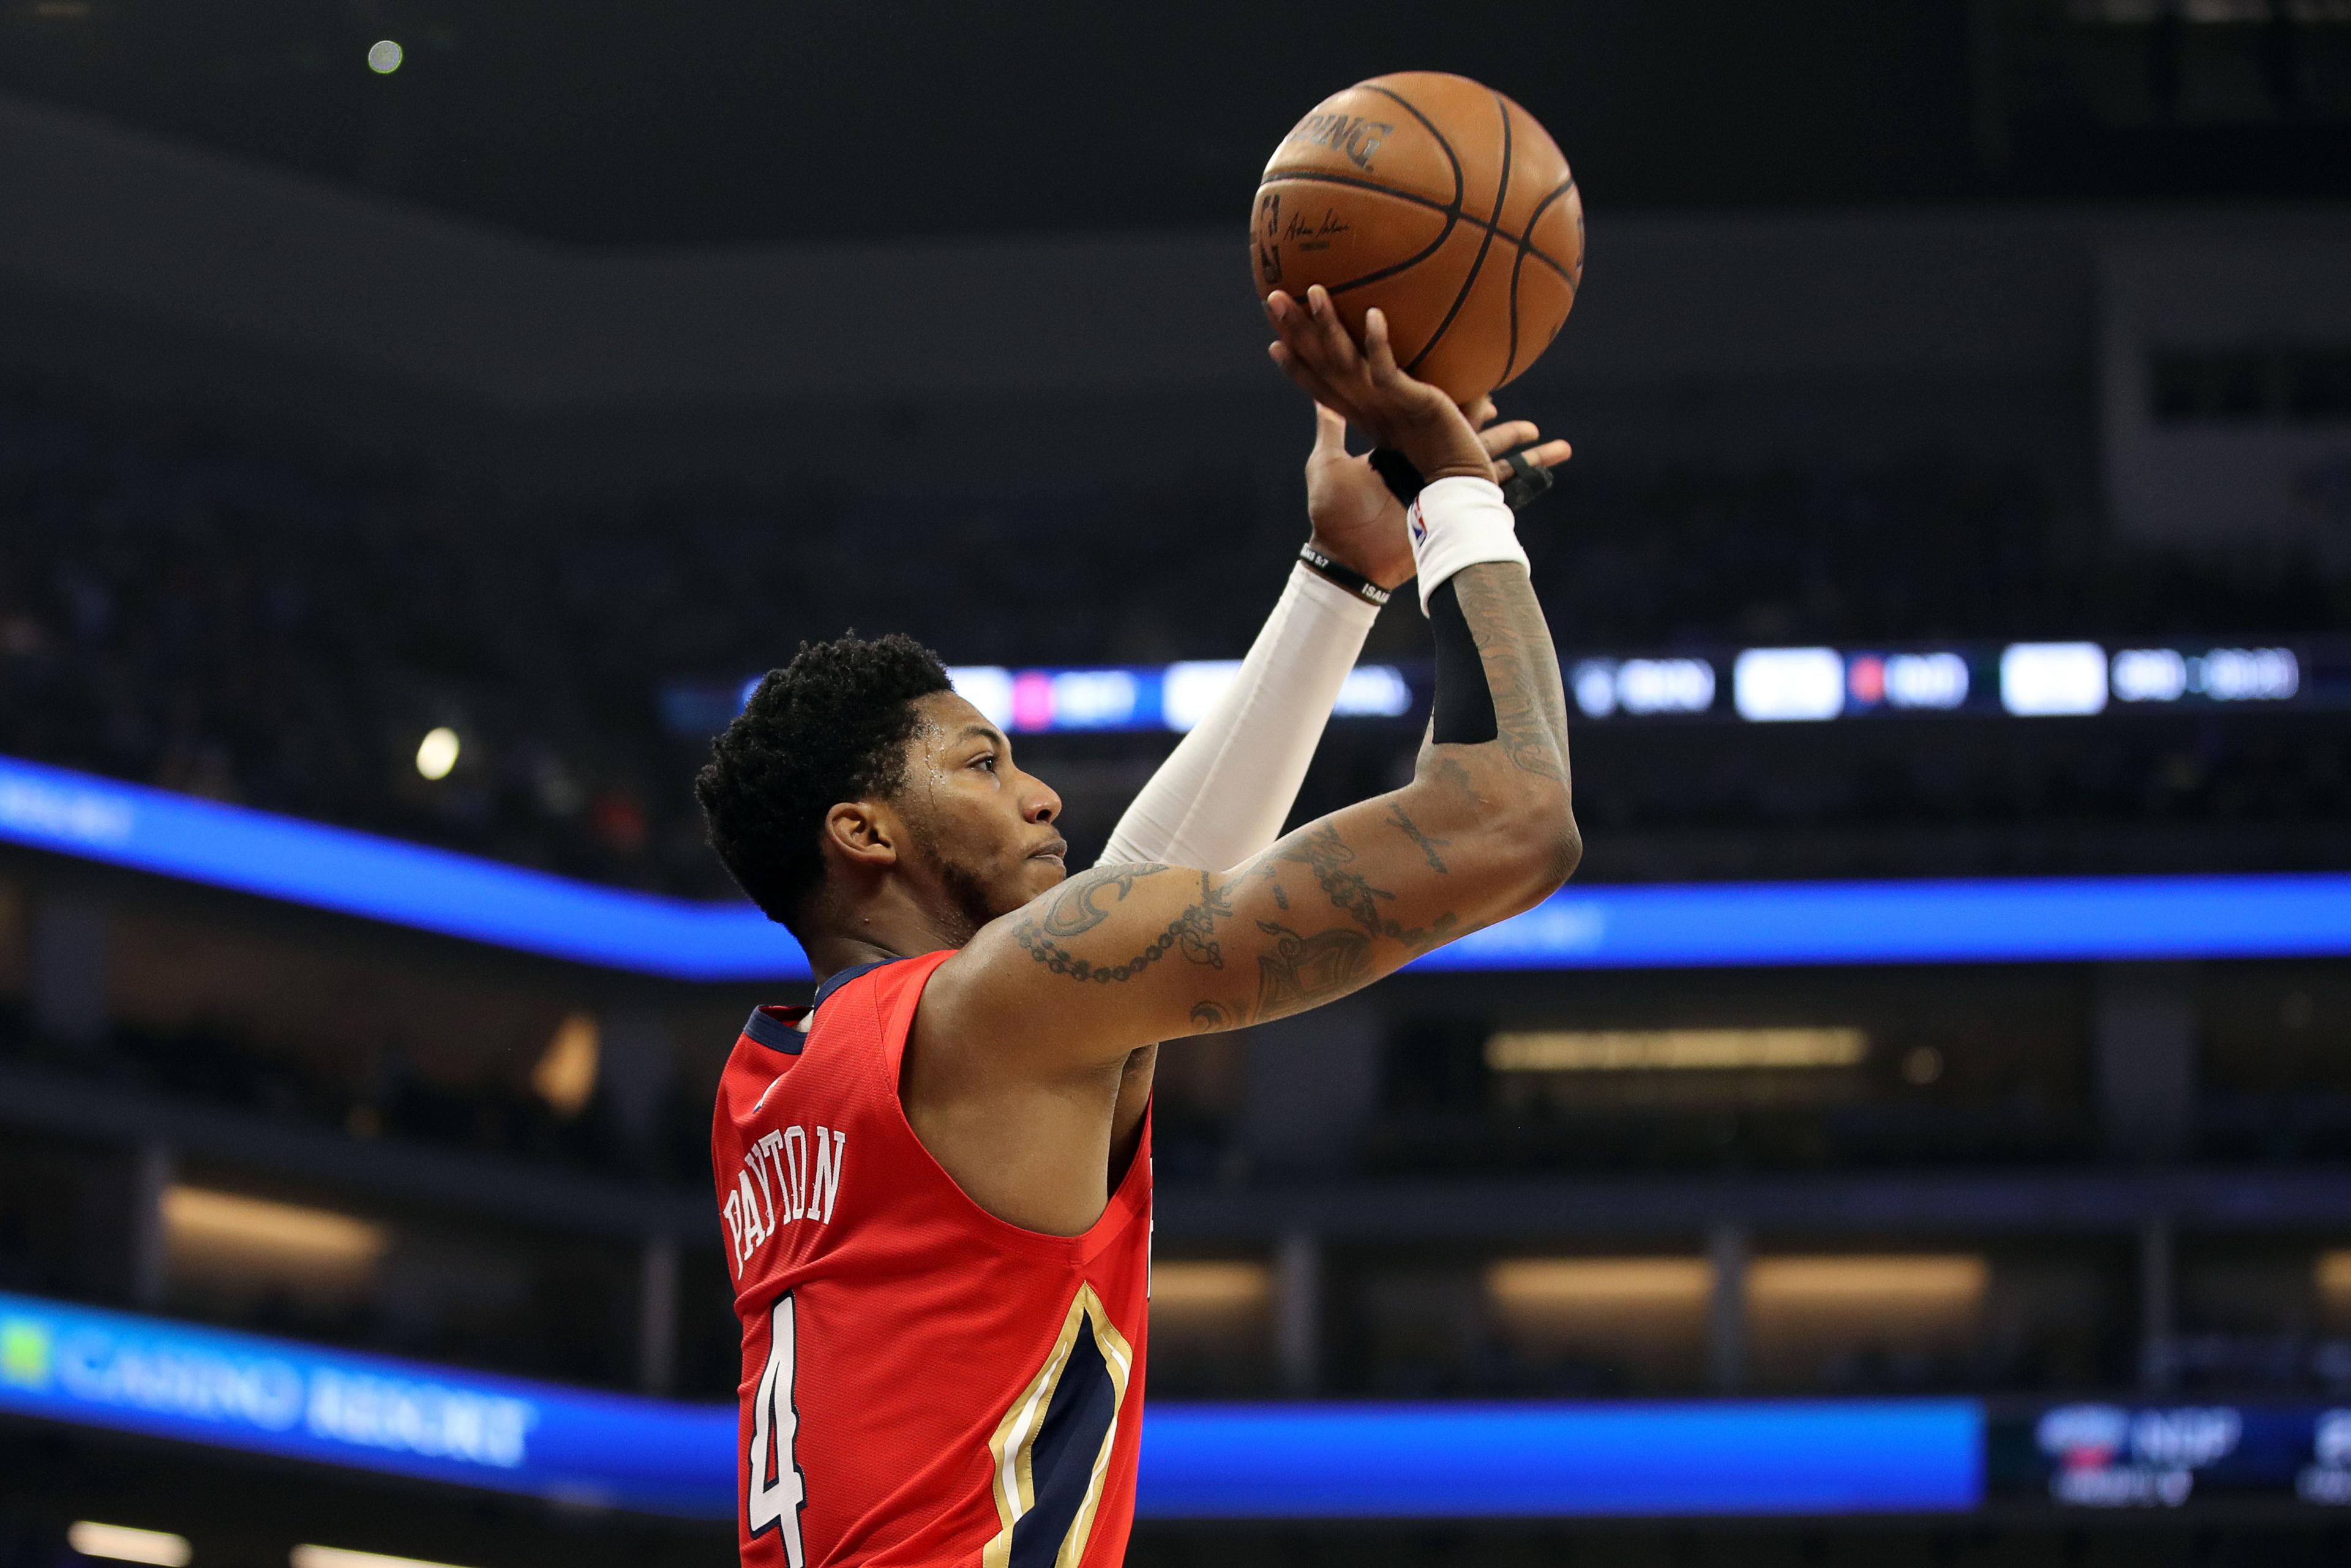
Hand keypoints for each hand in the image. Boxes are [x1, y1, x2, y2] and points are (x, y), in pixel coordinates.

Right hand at [1267, 285, 1489, 482]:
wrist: (1459, 486)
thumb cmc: (1440, 457)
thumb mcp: (1414, 423)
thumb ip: (1403, 399)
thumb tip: (1407, 374)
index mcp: (1362, 413)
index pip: (1319, 385)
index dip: (1295, 365)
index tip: (1273, 340)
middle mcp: (1366, 407)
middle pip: (1322, 365)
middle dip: (1296, 332)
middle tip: (1275, 298)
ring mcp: (1385, 405)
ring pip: (1346, 362)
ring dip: (1328, 326)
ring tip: (1316, 292)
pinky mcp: (1410, 403)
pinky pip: (1388, 370)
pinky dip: (1379, 343)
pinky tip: (1373, 314)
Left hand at [1304, 399, 1574, 590]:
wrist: (1349, 556)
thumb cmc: (1335, 515)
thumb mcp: (1328, 462)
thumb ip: (1330, 428)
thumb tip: (1319, 396)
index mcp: (1399, 450)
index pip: (1429, 418)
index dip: (1449, 402)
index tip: (1467, 385)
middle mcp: (1426, 464)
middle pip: (1468, 431)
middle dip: (1491, 419)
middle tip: (1507, 398)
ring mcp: (1445, 482)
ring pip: (1491, 453)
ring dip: (1518, 441)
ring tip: (1545, 433)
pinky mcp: (1457, 497)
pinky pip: (1497, 479)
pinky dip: (1527, 467)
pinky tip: (1552, 450)